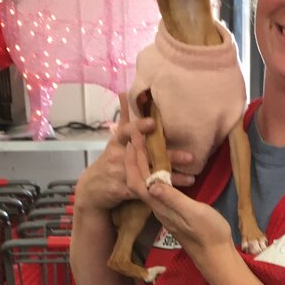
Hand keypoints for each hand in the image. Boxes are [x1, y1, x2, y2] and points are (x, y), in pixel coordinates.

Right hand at [73, 93, 195, 215]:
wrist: (92, 189)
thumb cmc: (109, 160)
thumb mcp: (114, 140)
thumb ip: (124, 119)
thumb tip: (125, 93)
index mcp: (117, 142)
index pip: (127, 131)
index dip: (139, 126)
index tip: (153, 123)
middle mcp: (118, 157)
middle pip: (145, 155)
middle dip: (168, 156)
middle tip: (190, 156)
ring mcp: (120, 174)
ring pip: (148, 174)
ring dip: (170, 177)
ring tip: (192, 177)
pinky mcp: (124, 191)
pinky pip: (145, 190)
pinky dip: (160, 190)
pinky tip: (175, 192)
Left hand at [125, 123, 234, 264]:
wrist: (216, 255)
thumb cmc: (209, 233)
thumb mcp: (193, 213)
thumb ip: (173, 199)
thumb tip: (152, 183)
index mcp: (160, 206)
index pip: (138, 181)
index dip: (134, 160)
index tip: (136, 138)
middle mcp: (158, 207)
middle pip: (139, 180)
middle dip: (136, 158)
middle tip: (138, 135)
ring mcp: (165, 209)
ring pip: (147, 183)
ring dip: (144, 164)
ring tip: (147, 146)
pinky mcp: (172, 210)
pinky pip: (157, 188)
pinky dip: (156, 173)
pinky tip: (162, 166)